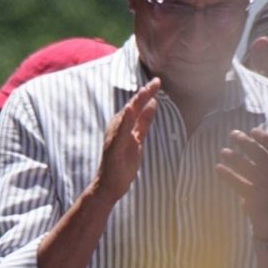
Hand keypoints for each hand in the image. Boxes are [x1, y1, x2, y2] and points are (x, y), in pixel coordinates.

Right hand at [91, 78, 161, 203]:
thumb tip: (152, 104)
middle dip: (143, 94)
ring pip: (125, 117)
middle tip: (156, 81)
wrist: (111, 185)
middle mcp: (117, 128)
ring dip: (135, 104)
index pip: (137, 106)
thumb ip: (143, 122)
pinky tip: (129, 111)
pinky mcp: (113, 149)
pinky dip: (124, 121)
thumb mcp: (138, 138)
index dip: (147, 94)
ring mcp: (114, 138)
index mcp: (124, 125)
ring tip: (145, 91)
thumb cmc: (123, 162)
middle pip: (132, 108)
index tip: (157, 81)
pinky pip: (119, 133)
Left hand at [218, 107, 267, 237]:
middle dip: (245, 142)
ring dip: (233, 157)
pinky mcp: (252, 196)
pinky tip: (218, 168)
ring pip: (246, 167)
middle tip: (233, 135)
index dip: (263, 137)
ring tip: (224, 152)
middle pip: (258, 154)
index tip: (252, 132)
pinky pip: (237, 183)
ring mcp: (264, 185)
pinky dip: (227, 175)